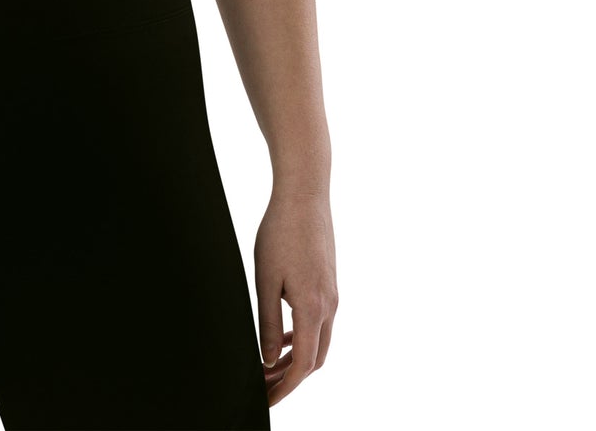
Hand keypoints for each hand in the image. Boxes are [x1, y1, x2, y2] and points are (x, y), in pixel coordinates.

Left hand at [254, 186, 337, 407]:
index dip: (285, 388)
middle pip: (315, 359)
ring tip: (269, 367)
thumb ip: (267, 323)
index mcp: (313, 308)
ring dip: (296, 359)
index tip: (266, 401)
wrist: (305, 195)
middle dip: (290, 379)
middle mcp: (329, 306)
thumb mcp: (265, 279)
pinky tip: (282, 336)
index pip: (304, 365)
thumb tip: (268, 360)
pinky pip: (319, 323)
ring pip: (319, 342)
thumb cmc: (280, 232)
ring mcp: (332, 295)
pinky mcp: (328, 283)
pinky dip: (302, 338)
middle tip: (263, 387)